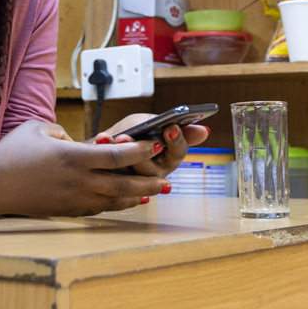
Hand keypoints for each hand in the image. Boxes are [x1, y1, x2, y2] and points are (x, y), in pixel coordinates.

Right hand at [0, 120, 171, 216]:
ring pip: (114, 201)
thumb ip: (65, 132)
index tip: (155, 144)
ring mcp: (74, 199)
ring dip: (137, 196)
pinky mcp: (67, 211)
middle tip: (167, 179)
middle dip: (148, 181)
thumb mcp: (39, 128)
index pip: (117, 156)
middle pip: (123, 184)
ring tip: (154, 193)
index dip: (139, 150)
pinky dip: (116, 205)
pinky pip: (99, 209)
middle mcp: (78, 181)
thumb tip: (79, 142)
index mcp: (73, 157)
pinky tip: (126, 201)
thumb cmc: (11, 153)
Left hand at [93, 113, 209, 177]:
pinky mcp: (117, 185)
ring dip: (122, 153)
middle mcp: (156, 173)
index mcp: (169, 157)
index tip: (170, 127)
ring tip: (115, 137)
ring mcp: (137, 182)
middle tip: (131, 134)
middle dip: (141, 150)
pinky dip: (106, 152)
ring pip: (132, 174)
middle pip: (153, 168)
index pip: (178, 152)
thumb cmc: (133, 132)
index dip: (176, 140)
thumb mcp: (150, 123)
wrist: (104, 145)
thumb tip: (205, 131)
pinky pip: (113, 173)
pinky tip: (103, 138)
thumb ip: (170, 126)